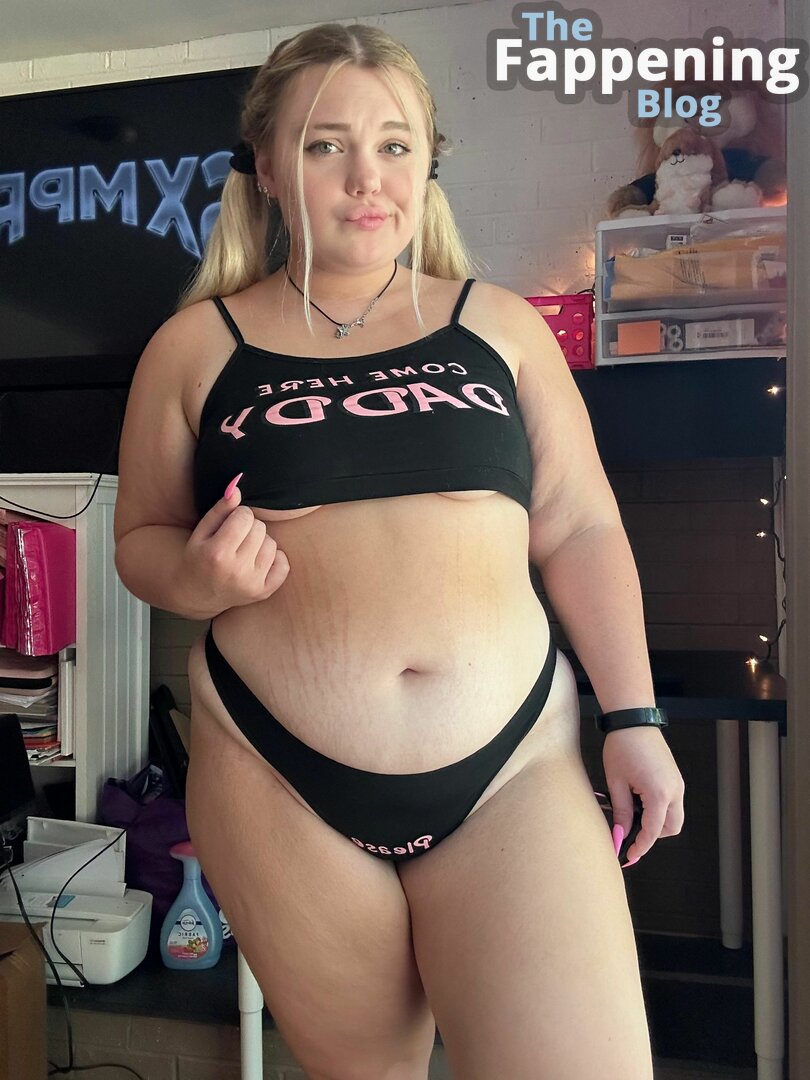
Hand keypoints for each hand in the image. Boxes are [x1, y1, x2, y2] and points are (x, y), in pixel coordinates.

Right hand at [182, 476, 289, 610]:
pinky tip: (258, 561)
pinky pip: (284, 565)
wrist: (197, 593)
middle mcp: (235, 570)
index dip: (238, 515)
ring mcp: (251, 583)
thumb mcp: (201, 532)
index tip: (230, 523)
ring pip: (272, 544)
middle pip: (260, 528)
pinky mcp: (263, 592)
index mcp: (216, 553)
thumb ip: (219, 509)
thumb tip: (237, 488)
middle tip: (237, 538)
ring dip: (260, 542)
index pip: (244, 516)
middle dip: (249, 527)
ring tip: (244, 550)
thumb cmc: (199, 557)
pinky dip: (275, 559)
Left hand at [602, 727, 684, 865]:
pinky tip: (639, 800)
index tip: (628, 855)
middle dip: (652, 836)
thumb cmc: (623, 746)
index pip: (653, 832)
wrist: (634, 720)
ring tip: (632, 812)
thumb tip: (621, 834)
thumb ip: (621, 812)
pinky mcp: (675, 778)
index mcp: (660, 794)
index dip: (640, 847)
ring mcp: (677, 784)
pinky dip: (659, 809)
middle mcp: (675, 791)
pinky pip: (672, 803)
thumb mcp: (616, 782)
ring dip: (656, 822)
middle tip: (630, 832)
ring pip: (673, 817)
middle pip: (670, 828)